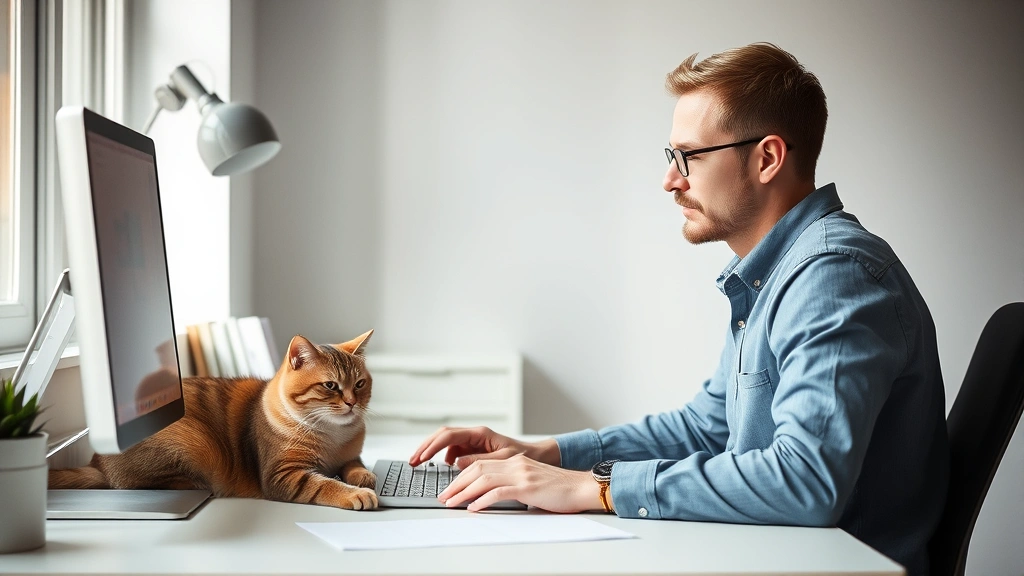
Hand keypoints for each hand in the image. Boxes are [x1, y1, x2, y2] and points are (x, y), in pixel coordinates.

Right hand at [409, 426, 559, 467]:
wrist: (536, 456)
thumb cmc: (523, 457)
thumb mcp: (503, 460)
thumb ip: (480, 461)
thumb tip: (456, 463)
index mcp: (480, 434)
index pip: (449, 435)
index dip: (432, 446)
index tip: (420, 457)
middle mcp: (474, 434)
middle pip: (442, 435)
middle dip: (425, 447)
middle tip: (412, 461)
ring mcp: (473, 441)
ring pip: (446, 442)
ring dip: (432, 452)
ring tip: (421, 464)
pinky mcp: (474, 448)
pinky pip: (454, 450)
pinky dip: (444, 457)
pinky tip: (444, 467)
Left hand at [438, 453, 601, 512]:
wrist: (582, 487)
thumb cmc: (559, 489)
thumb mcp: (531, 482)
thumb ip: (512, 484)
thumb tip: (490, 496)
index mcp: (515, 461)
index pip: (481, 465)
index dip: (461, 476)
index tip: (450, 489)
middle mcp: (516, 464)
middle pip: (477, 470)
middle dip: (457, 484)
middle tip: (444, 496)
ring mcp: (522, 474)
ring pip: (484, 479)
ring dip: (464, 492)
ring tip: (452, 503)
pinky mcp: (528, 487)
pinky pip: (499, 492)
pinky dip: (483, 500)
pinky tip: (474, 508)